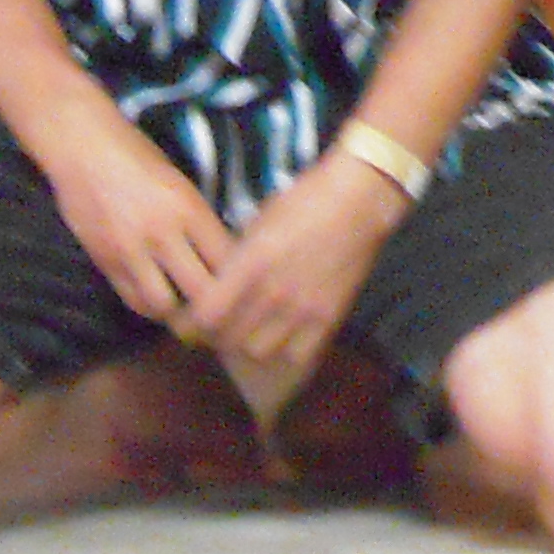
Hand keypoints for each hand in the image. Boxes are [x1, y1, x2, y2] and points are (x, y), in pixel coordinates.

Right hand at [39, 111, 236, 324]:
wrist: (83, 147)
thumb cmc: (137, 157)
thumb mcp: (180, 183)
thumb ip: (198, 220)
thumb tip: (223, 256)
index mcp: (189, 208)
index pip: (226, 260)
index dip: (238, 278)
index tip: (242, 284)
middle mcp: (162, 233)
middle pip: (201, 291)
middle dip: (214, 305)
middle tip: (220, 309)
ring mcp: (130, 251)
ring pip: (164, 305)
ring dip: (179, 312)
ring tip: (188, 308)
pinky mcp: (104, 261)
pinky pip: (133, 300)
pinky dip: (149, 306)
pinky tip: (159, 298)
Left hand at [181, 151, 407, 394]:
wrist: (359, 200)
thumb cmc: (304, 201)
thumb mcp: (258, 223)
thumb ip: (236, 261)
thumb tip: (215, 289)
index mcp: (252, 263)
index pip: (206, 315)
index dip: (193, 322)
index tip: (194, 317)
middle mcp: (274, 291)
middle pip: (228, 339)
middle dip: (218, 334)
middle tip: (222, 323)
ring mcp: (303, 307)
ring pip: (258, 351)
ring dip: (249, 343)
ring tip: (252, 329)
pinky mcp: (329, 315)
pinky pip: (296, 354)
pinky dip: (285, 350)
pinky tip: (284, 333)